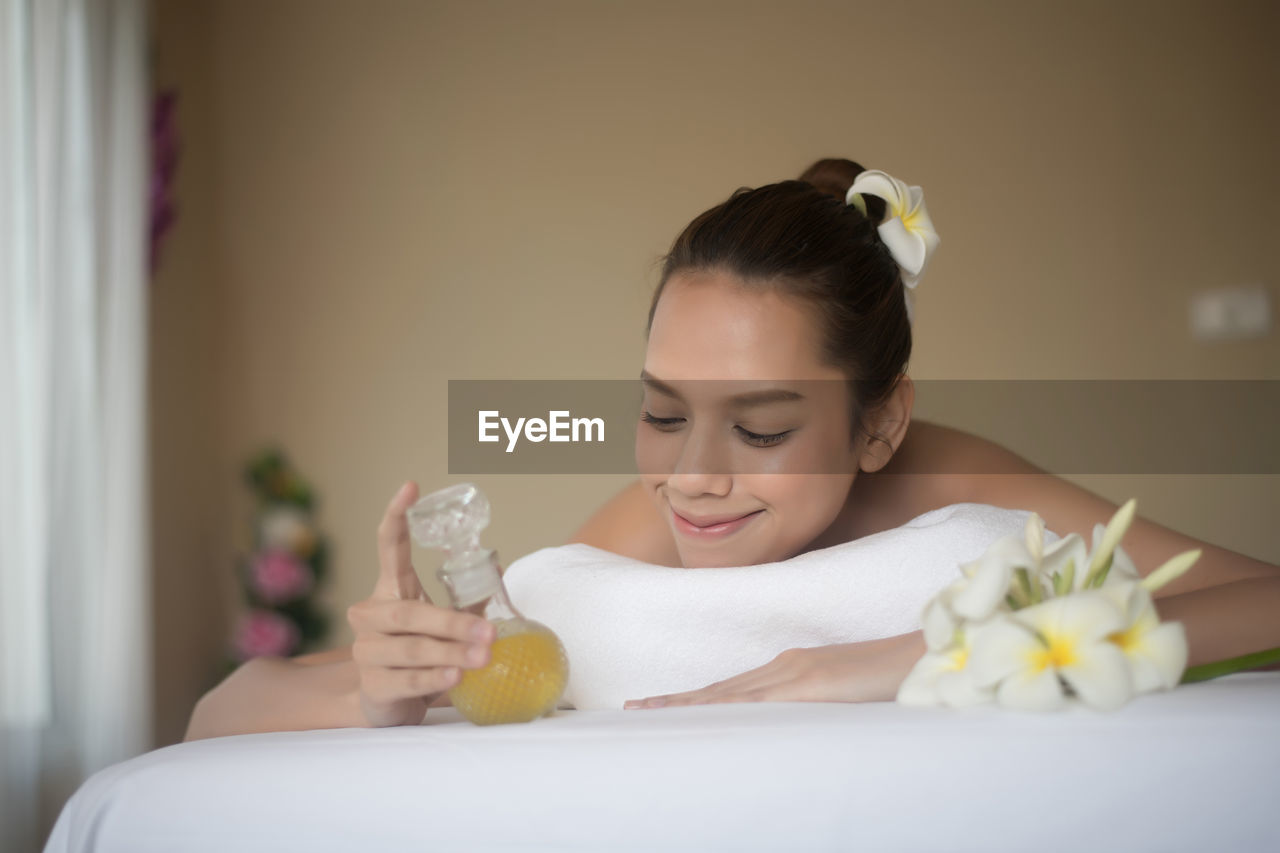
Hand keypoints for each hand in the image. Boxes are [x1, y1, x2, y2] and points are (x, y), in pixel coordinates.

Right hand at [346, 481, 495, 726]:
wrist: (387, 703)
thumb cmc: (420, 654)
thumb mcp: (444, 623)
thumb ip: (466, 600)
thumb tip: (496, 567)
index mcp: (389, 591)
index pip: (389, 547)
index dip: (396, 516)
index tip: (412, 487)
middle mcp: (370, 616)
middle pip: (407, 612)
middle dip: (451, 623)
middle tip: (489, 633)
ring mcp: (367, 651)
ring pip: (410, 648)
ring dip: (450, 652)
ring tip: (483, 657)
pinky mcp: (373, 686)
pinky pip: (405, 679)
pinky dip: (432, 678)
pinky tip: (455, 677)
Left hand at [622, 632, 926, 709]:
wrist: (925, 656)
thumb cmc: (892, 680)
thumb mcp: (845, 699)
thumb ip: (818, 709)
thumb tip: (795, 730)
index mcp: (792, 670)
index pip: (733, 689)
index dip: (695, 699)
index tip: (660, 706)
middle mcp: (786, 667)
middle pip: (720, 689)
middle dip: (676, 700)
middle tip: (633, 708)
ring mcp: (795, 673)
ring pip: (728, 693)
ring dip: (686, 703)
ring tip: (648, 711)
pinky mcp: (810, 683)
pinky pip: (757, 700)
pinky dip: (724, 707)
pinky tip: (700, 715)